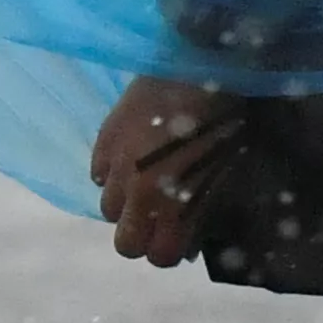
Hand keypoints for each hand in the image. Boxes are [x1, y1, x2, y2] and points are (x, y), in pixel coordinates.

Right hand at [90, 76, 237, 266]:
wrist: (199, 65)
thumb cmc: (224, 121)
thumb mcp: (223, 174)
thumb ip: (200, 213)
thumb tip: (186, 243)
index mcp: (174, 205)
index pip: (158, 257)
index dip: (168, 250)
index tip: (177, 237)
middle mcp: (139, 194)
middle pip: (125, 245)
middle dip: (141, 235)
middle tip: (157, 217)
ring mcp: (117, 166)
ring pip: (108, 210)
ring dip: (125, 204)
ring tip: (143, 182)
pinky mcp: (103, 139)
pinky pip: (98, 175)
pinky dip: (112, 174)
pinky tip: (130, 158)